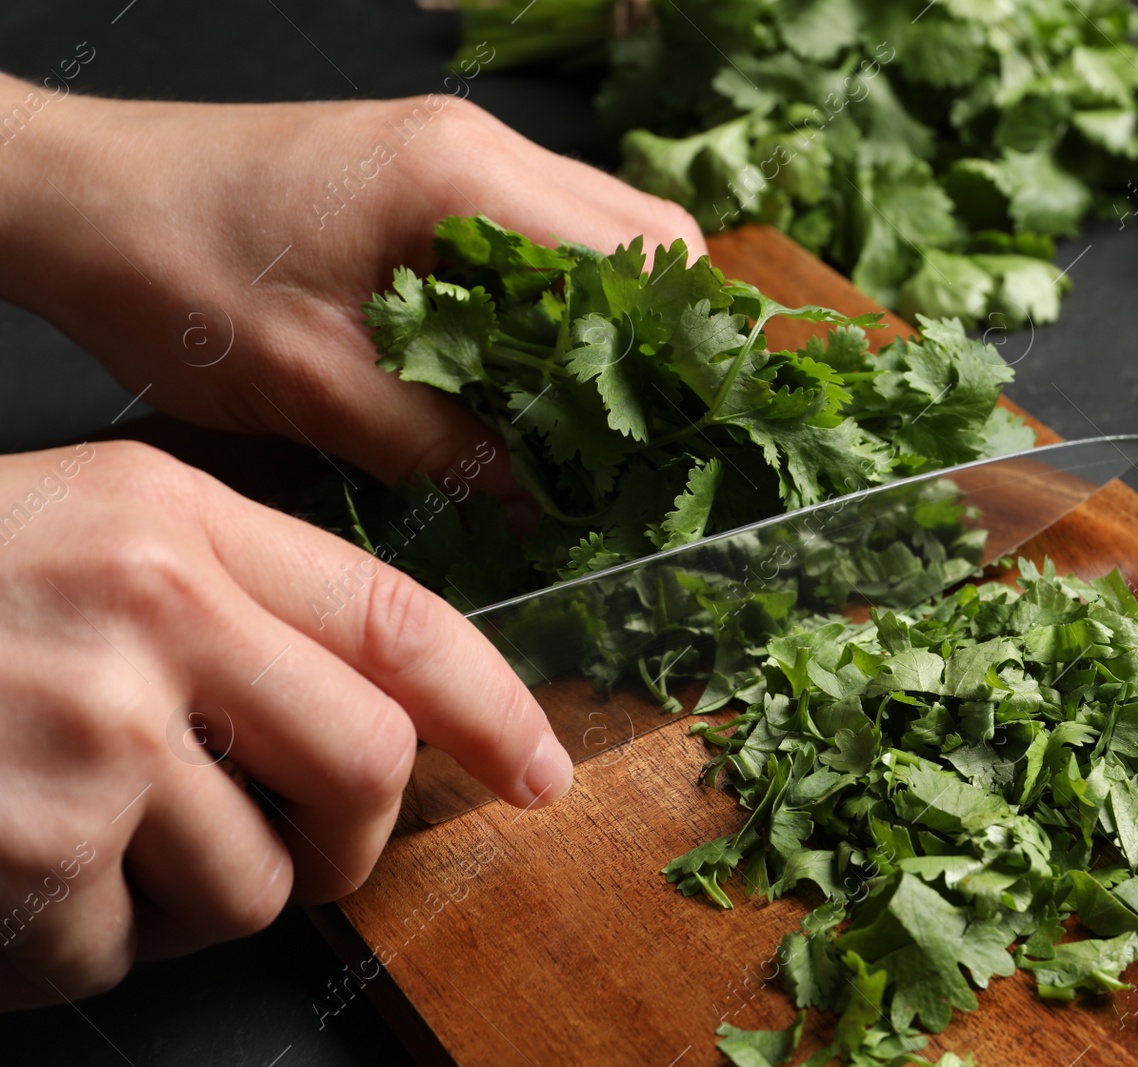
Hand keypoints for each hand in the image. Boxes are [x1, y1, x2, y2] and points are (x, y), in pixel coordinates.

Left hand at [0, 73, 707, 490]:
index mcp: (465, 180)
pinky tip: (528, 374)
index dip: (681, 353)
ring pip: (600, 233)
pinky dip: (557, 306)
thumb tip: (546, 503)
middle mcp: (481, 147)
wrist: (74, 197)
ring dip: (611, 325)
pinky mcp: (427, 174)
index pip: (641, 258)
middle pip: (647, 235)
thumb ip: (445, 444)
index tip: (686, 436)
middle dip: (666, 340)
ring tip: (593, 418)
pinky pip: (539, 236)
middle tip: (646, 438)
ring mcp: (457, 152)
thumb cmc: (171, 274)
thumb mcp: (315, 386)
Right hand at [0, 441, 570, 1007]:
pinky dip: (84, 941)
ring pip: (255, 883)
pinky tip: (13, 873)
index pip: (398, 620)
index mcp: (173, 521)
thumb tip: (386, 706)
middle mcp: (148, 619)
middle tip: (303, 847)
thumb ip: (237, 600)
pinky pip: (127, 949)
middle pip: (368, 766)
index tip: (542, 769)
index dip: (494, 705)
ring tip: (87, 838)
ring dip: (193, 894)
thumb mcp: (87, 536)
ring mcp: (87, 743)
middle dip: (353, 836)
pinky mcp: (30, 858)